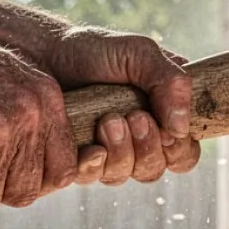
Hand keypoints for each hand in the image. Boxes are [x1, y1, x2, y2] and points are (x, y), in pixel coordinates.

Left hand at [42, 27, 200, 184]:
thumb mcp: (140, 53)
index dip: (179, 148)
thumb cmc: (94, 51)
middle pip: (155, 169)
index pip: (185, 153)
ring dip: (121, 152)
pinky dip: (94, 164)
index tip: (163, 123)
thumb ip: (170, 82)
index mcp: (160, 117)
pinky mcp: (76, 160)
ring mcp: (104, 153)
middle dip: (147, 146)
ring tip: (107, 120)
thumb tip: (180, 128)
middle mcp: (135, 140)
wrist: (43, 53)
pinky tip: (89, 146)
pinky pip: (92, 178)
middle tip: (133, 116)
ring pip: (125, 176)